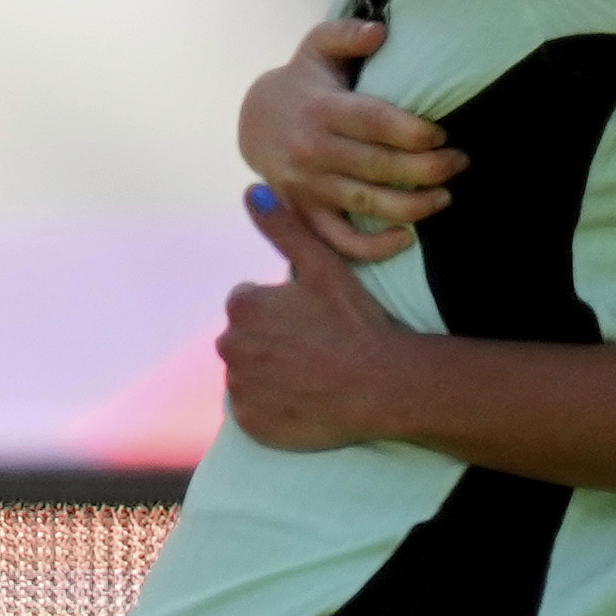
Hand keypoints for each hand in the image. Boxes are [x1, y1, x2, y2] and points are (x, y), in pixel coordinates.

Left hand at [221, 187, 436, 451]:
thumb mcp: (323, 266)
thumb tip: (250, 190)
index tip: (313, 320)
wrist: (384, 385)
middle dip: (271, 341)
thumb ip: (283, 228)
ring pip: (249, 375)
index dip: (283, 310)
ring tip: (313, 374)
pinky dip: (273, 408)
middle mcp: (231, 349)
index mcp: (243, 307)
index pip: (249, 303)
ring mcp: (240, 391)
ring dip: (271, 374)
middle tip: (316, 347)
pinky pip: (255, 412)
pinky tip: (306, 399)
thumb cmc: (356, 322)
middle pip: (245, 340)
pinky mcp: (252, 425)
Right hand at [239, 15, 461, 259]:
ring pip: (367, 204)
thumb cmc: (302, 84)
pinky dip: (374, 248)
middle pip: (379, 166)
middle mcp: (311, 151)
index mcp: (320, 110)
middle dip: (428, 169)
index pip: (374, 123)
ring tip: (446, 197)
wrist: (253, 124)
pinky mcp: (305, 215)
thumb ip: (345, 34)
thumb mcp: (316, 48)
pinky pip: (340, 241)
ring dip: (413, 207)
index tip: (442, 134)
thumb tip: (380, 32)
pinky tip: (407, 238)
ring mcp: (307, 188)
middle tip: (459, 163)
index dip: (413, 131)